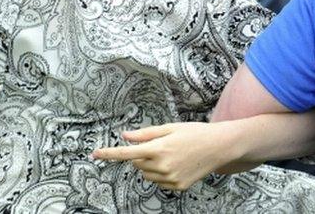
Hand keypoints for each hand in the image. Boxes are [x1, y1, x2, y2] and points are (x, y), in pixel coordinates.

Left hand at [93, 122, 237, 190]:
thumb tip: (125, 136)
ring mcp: (170, 179)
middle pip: (136, 164)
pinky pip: (158, 182)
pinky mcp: (177, 187)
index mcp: (158, 148)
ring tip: (170, 155)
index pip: (127, 153)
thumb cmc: (195, 133)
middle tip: (157, 146)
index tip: (95, 153)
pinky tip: (176, 164)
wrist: (219, 147)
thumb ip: (145, 134)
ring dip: (149, 165)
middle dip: (140, 155)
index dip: (109, 153)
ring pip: (146, 174)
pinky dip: (161, 174)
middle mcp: (162, 166)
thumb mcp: (170, 128)